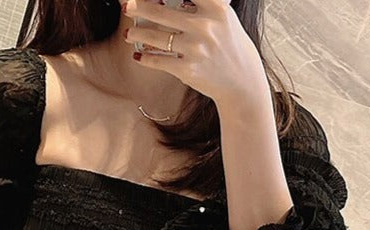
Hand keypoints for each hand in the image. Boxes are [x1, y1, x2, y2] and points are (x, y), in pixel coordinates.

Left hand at [122, 0, 270, 110]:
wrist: (241, 82)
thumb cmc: (230, 46)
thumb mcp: (224, 18)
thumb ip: (203, 5)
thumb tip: (172, 1)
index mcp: (216, 8)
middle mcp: (205, 26)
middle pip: (161, 12)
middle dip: (139, 7)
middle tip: (128, 5)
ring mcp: (195, 48)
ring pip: (156, 37)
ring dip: (138, 34)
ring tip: (129, 33)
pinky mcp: (187, 69)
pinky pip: (159, 61)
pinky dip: (146, 58)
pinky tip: (138, 55)